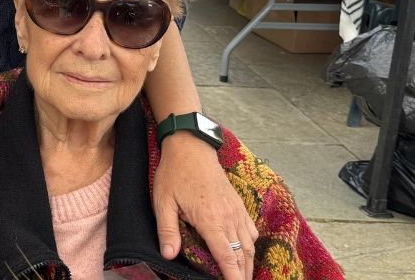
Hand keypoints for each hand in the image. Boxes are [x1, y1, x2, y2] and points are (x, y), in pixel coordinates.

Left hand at [153, 135, 257, 279]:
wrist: (191, 147)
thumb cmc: (175, 173)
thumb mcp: (163, 202)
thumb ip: (167, 230)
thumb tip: (169, 255)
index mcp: (210, 220)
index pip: (227, 258)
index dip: (233, 277)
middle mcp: (228, 217)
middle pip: (243, 255)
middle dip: (242, 275)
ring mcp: (236, 210)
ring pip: (250, 245)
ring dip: (248, 263)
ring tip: (243, 276)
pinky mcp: (239, 204)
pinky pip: (251, 230)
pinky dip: (250, 246)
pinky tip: (245, 252)